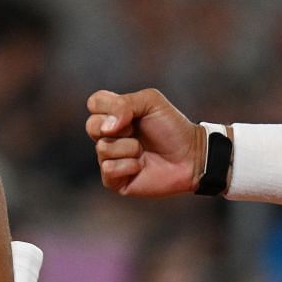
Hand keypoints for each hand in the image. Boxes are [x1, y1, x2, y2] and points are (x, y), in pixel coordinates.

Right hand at [85, 88, 204, 196]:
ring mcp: (111, 158)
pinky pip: (108, 169)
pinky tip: (141, 166)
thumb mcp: (150, 102)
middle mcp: (109, 136)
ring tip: (143, 151)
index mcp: (115, 114)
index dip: (110, 107)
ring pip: (102, 148)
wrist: (190, 155)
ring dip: (129, 147)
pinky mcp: (115, 180)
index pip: (94, 103)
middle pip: (91, 125)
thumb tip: (106, 128)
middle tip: (137, 131)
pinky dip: (128, 165)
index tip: (132, 114)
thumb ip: (123, 104)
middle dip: (118, 128)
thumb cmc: (172, 127)